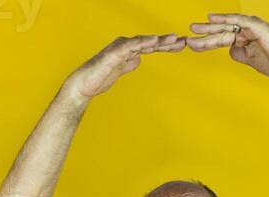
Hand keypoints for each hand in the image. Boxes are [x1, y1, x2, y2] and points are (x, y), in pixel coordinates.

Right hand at [66, 33, 186, 99]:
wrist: (84, 86)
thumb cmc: (99, 79)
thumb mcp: (118, 71)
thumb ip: (128, 64)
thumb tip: (138, 59)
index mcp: (128, 51)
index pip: (150, 47)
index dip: (166, 46)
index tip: (180, 46)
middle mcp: (125, 46)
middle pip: (150, 43)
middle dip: (167, 42)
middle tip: (184, 41)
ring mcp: (120, 48)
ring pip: (143, 42)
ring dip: (159, 40)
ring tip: (174, 39)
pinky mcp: (114, 53)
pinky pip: (131, 46)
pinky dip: (143, 42)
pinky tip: (154, 41)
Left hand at [185, 13, 268, 78]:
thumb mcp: (251, 60)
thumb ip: (240, 54)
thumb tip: (230, 51)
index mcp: (244, 38)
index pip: (222, 39)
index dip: (207, 42)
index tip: (193, 45)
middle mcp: (246, 29)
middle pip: (221, 31)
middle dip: (204, 34)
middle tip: (188, 36)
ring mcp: (251, 26)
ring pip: (226, 27)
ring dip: (210, 29)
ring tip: (194, 29)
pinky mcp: (256, 26)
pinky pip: (237, 21)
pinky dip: (225, 19)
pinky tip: (212, 18)